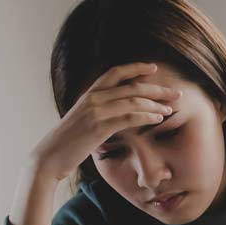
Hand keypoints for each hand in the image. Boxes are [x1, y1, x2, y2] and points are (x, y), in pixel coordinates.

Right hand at [29, 62, 181, 180]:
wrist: (49, 157)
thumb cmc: (68, 142)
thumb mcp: (83, 120)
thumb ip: (100, 111)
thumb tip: (117, 111)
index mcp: (89, 94)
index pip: (115, 73)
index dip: (136, 68)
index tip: (154, 68)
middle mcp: (93, 98)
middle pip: (131, 86)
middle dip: (157, 89)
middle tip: (176, 93)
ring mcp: (95, 111)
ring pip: (133, 101)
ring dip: (155, 104)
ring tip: (170, 109)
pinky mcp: (99, 127)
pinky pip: (128, 118)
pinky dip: (146, 116)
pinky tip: (158, 119)